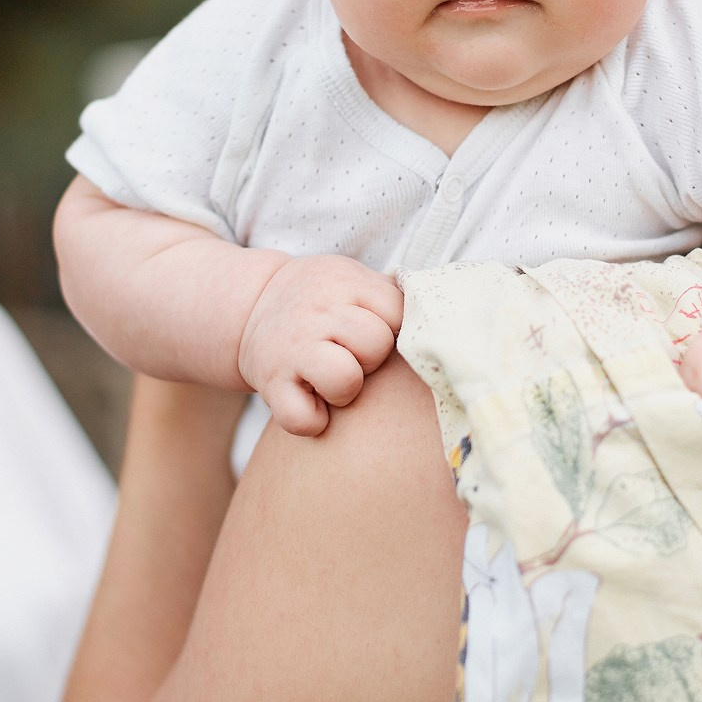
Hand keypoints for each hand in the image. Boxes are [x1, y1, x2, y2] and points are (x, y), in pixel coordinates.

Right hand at [238, 255, 403, 436]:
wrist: (252, 305)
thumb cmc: (323, 300)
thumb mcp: (354, 279)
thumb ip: (393, 294)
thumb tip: (448, 316)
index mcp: (346, 284)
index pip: (397, 313)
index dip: (395, 328)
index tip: (380, 329)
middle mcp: (318, 314)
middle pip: (376, 345)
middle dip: (372, 358)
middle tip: (352, 354)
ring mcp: (293, 350)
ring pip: (345, 380)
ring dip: (347, 389)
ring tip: (335, 380)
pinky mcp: (271, 385)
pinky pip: (303, 419)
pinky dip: (313, 421)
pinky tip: (314, 404)